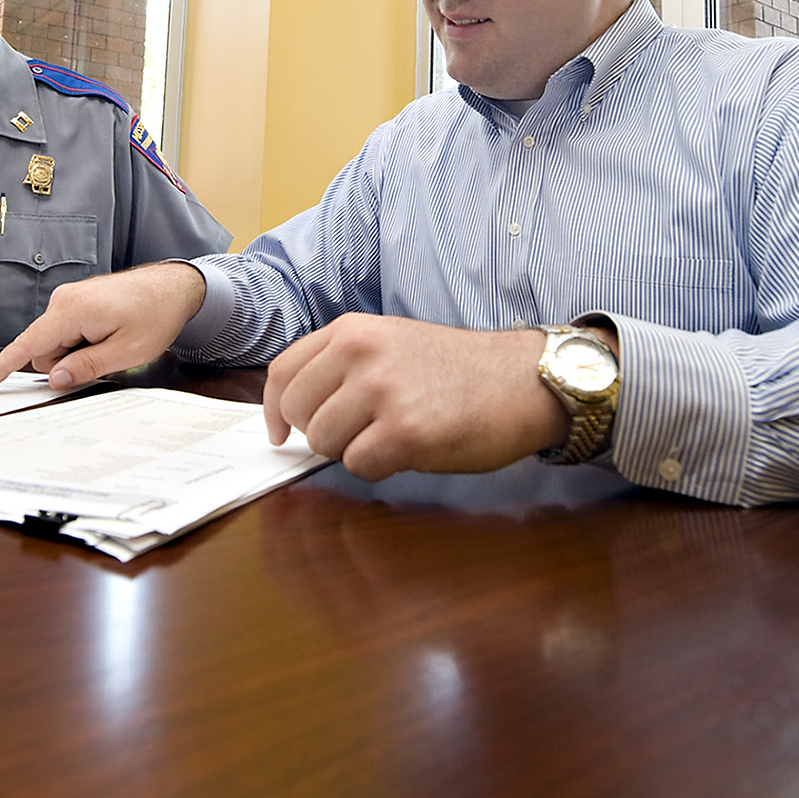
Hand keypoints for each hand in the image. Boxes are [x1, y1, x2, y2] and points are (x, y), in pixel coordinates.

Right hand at [0, 262, 206, 388]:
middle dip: (67, 363)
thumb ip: (87, 366)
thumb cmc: (156, 316)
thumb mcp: (127, 352)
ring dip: (78, 352)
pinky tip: (108, 335)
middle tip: (107, 356)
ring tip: (113, 341)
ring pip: (57, 343)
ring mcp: (70, 298)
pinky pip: (68, 332)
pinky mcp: (77, 301)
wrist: (175, 287)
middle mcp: (64, 300)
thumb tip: (54, 379)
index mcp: (72, 311)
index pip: (28, 344)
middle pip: (45, 350)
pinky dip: (82, 341)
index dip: (5, 366)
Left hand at [262, 315, 569, 480]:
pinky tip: (410, 449)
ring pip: (324, 443)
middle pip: (299, 413)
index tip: (281, 432)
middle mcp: (361, 354)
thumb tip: (296, 412)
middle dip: (323, 433)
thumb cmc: (460, 369)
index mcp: (353, 330)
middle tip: (363, 431)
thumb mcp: (392, 342)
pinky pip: (358, 466)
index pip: (283, 372)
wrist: (522, 381)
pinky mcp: (404, 431)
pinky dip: (379, 467)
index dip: (276, 409)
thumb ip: (343, 366)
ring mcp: (381, 391)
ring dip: (353, 450)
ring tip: (393, 433)